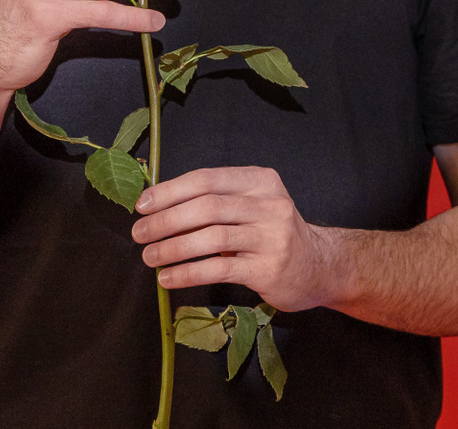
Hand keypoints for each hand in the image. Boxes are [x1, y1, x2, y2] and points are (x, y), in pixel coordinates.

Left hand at [132, 166, 339, 312]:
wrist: (319, 267)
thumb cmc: (272, 234)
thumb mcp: (252, 206)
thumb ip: (217, 201)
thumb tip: (159, 205)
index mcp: (260, 180)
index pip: (207, 179)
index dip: (170, 191)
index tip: (142, 205)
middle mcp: (269, 204)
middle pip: (207, 206)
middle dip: (166, 220)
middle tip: (139, 233)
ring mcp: (271, 237)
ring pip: (211, 236)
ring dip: (172, 247)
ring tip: (148, 257)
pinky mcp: (268, 269)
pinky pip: (219, 268)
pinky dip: (188, 272)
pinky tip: (168, 277)